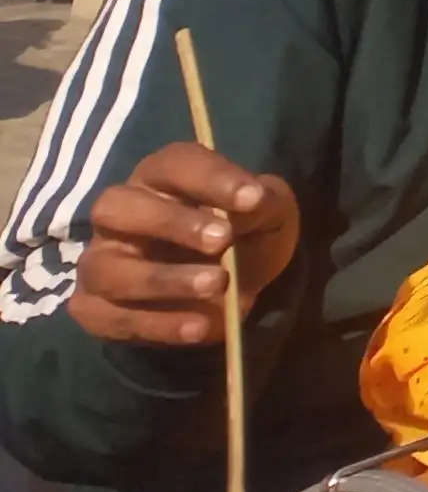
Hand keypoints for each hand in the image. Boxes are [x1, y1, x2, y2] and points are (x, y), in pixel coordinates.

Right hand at [68, 144, 298, 347]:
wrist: (233, 285)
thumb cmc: (245, 232)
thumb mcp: (268, 211)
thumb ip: (261, 203)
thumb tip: (252, 201)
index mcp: (161, 177)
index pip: (174, 164)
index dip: (211, 178)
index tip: (252, 198)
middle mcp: (119, 213)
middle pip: (116, 207)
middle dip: (168, 223)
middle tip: (221, 241)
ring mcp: (101, 261)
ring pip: (107, 269)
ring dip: (161, 280)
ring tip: (216, 285)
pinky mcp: (95, 307)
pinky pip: (111, 318)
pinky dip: (157, 325)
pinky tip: (199, 327)